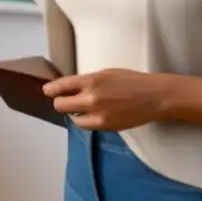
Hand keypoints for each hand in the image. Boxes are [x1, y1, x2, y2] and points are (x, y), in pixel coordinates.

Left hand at [43, 69, 169, 130]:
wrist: (154, 97)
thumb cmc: (131, 80)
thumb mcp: (106, 73)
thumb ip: (87, 80)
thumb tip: (69, 87)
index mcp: (91, 80)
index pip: (62, 86)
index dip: (51, 89)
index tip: (47, 91)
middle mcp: (91, 98)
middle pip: (60, 105)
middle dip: (60, 102)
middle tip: (65, 100)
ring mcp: (97, 114)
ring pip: (72, 118)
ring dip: (73, 113)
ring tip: (82, 107)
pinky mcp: (105, 127)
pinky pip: (85, 125)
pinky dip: (84, 120)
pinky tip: (91, 114)